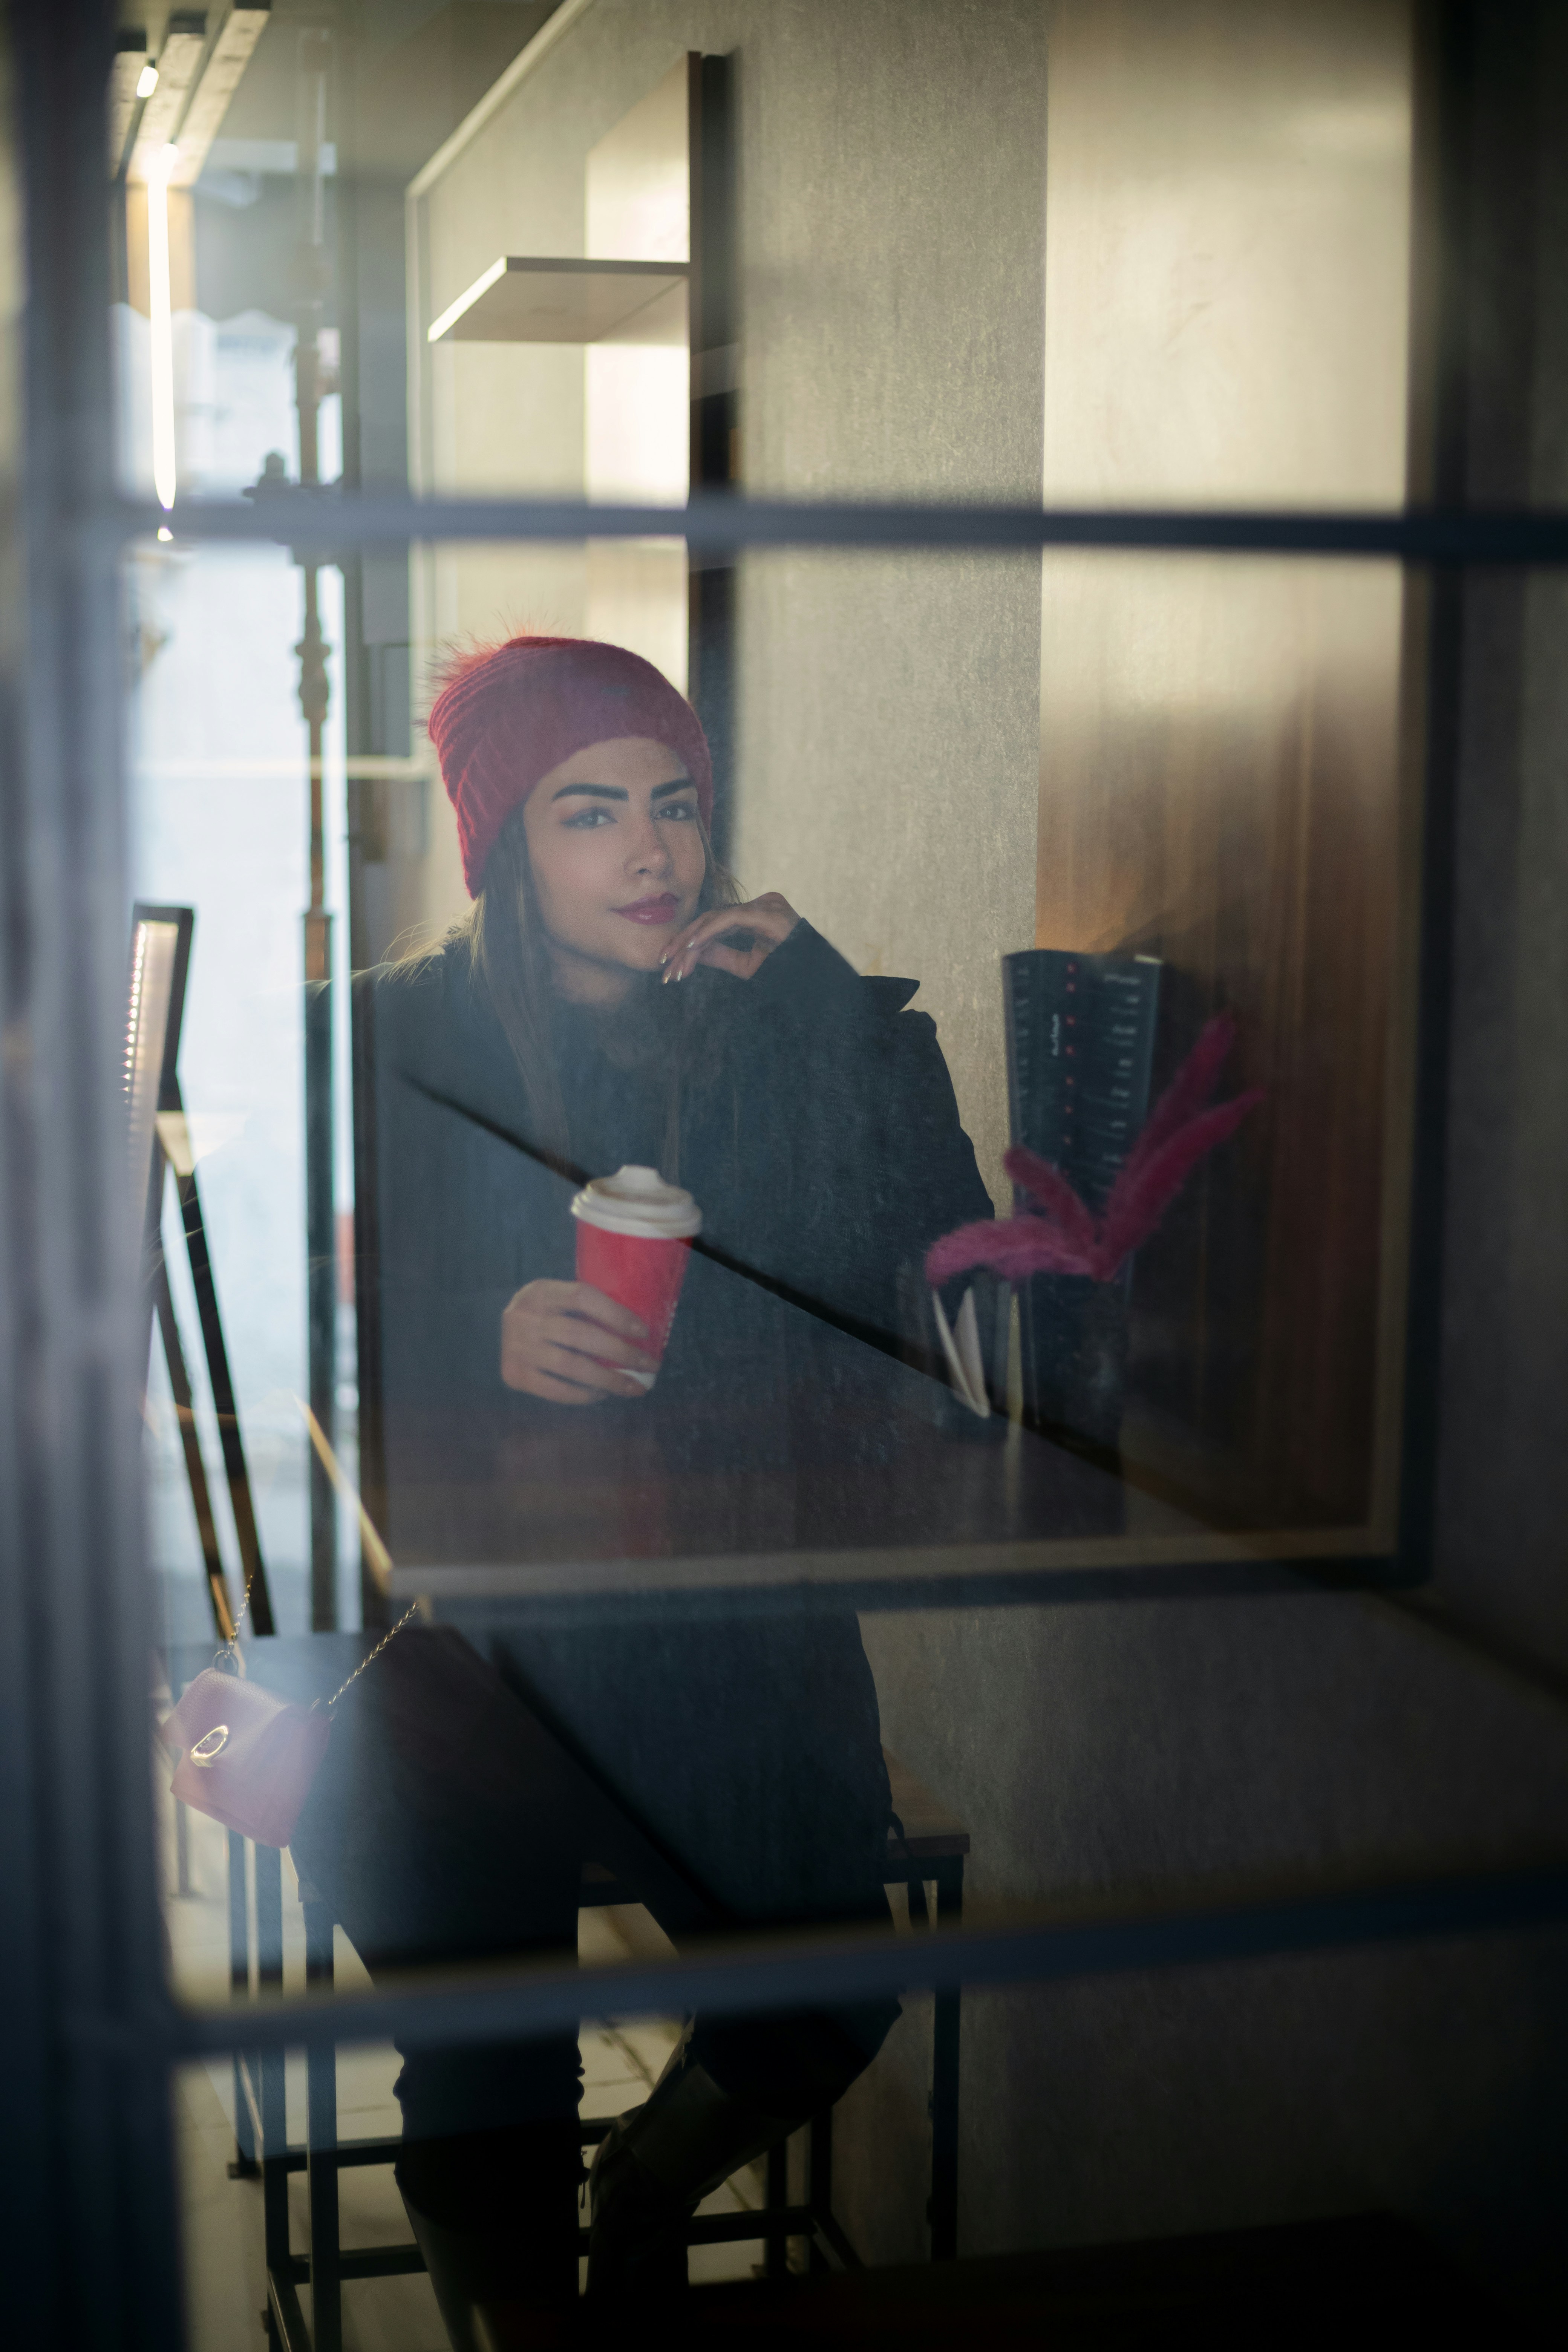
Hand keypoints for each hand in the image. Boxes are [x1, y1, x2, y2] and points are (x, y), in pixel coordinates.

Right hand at [500, 1280, 652, 1402]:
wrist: (499, 1332)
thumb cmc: (545, 1315)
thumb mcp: (558, 1299)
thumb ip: (587, 1308)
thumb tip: (637, 1332)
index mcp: (540, 1291)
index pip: (582, 1297)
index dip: (615, 1314)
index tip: (643, 1332)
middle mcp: (524, 1318)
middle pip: (580, 1335)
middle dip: (621, 1352)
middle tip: (649, 1364)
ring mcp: (517, 1348)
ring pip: (572, 1366)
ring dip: (609, 1379)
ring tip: (634, 1387)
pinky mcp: (514, 1375)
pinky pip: (556, 1390)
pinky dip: (584, 1395)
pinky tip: (603, 1393)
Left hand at [660, 891, 799, 983]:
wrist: (817, 978)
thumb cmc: (787, 969)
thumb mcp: (748, 965)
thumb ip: (722, 955)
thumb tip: (692, 952)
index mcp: (757, 915)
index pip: (716, 924)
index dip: (690, 942)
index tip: (671, 964)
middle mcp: (761, 904)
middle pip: (712, 918)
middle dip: (684, 942)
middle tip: (664, 964)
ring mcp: (766, 905)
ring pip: (716, 918)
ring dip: (691, 942)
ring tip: (674, 964)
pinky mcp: (766, 913)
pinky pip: (729, 918)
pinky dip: (708, 933)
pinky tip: (691, 948)